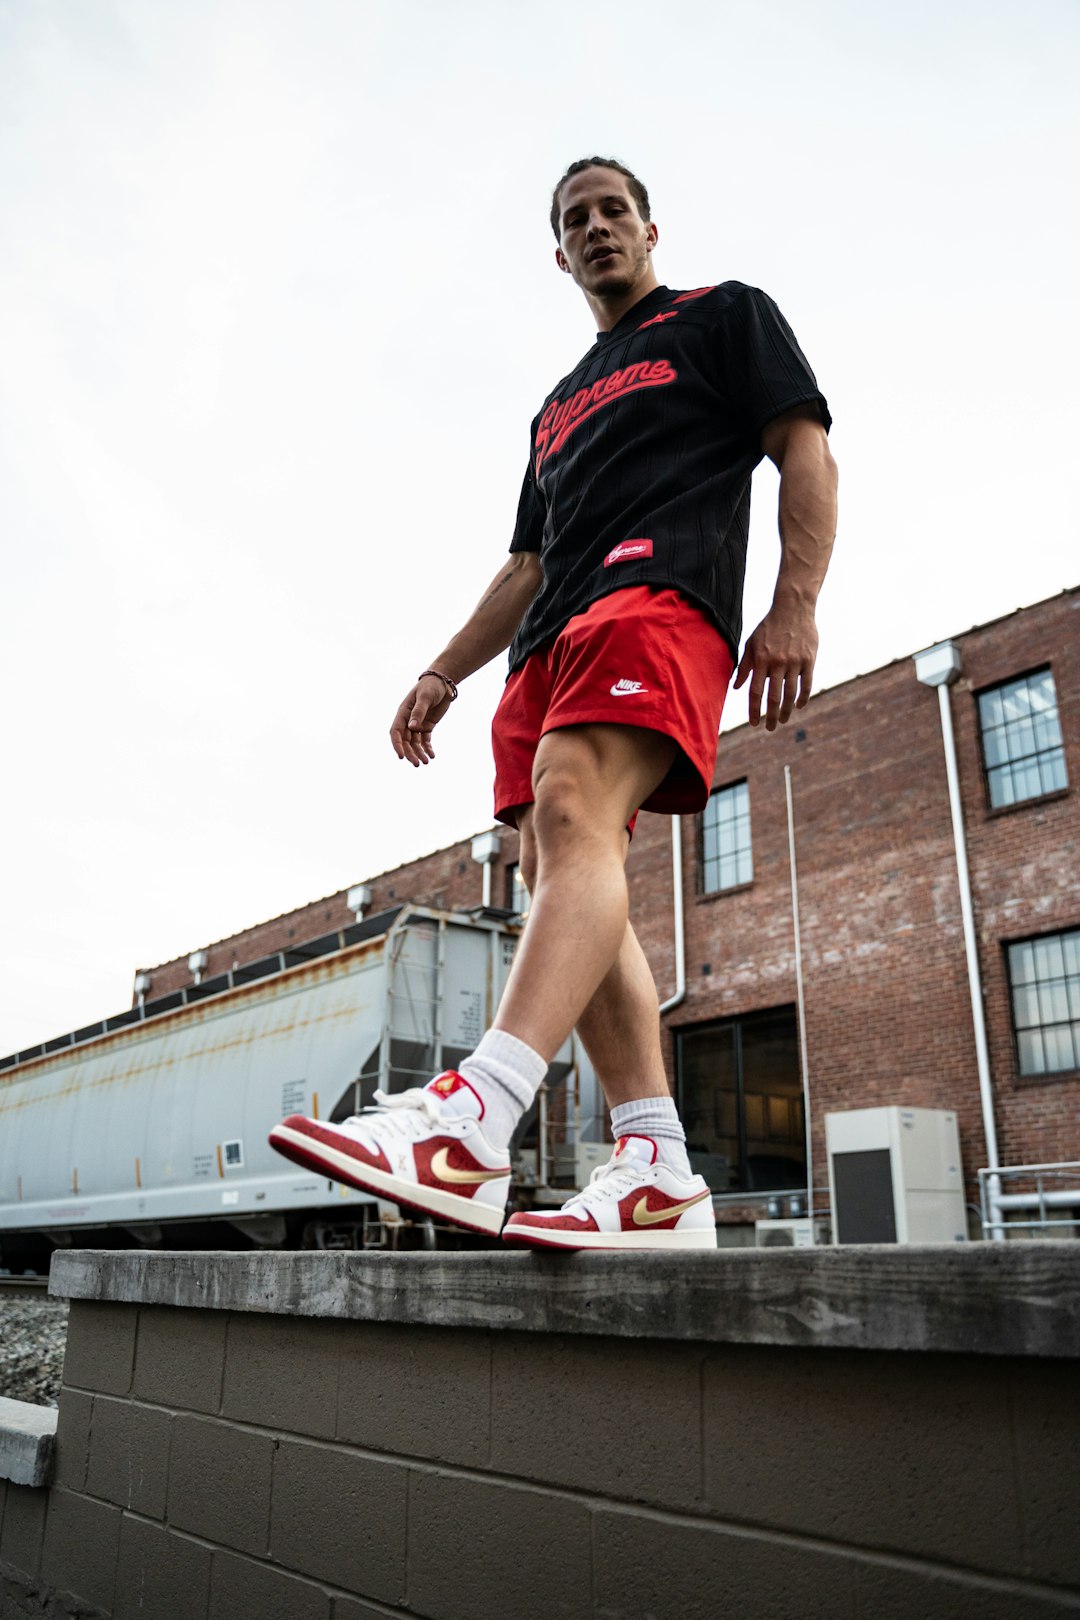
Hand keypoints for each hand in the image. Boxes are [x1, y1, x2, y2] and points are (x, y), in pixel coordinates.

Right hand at [390, 677, 453, 765]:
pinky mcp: (427, 726)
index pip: (396, 732)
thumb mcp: (425, 697)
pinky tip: (432, 756)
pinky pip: (425, 740)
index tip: (401, 756)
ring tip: (426, 762)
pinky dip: (427, 748)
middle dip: (410, 753)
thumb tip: (411, 728)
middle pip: (405, 741)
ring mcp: (417, 724)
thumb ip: (418, 712)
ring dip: (419, 753)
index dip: (397, 745)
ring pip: (415, 743)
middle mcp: (408, 720)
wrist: (442, 683)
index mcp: (403, 713)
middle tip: (418, 764)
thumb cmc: (431, 687)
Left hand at [733, 600, 817, 730]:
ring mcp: (794, 662)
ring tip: (784, 720)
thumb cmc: (769, 627)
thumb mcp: (751, 643)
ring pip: (791, 694)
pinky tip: (799, 706)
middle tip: (770, 728)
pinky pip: (807, 684)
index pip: (756, 692)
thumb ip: (744, 666)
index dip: (754, 710)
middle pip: (774, 697)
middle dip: (771, 716)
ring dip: (787, 711)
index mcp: (761, 660)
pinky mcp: (809, 660)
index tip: (754, 723)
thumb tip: (736, 687)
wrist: (793, 608)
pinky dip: (803, 698)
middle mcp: (777, 663)